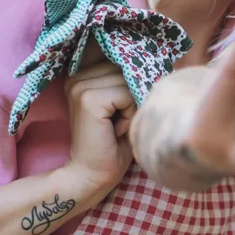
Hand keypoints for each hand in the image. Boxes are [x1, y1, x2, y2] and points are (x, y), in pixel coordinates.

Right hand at [62, 62, 136, 196]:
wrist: (93, 174)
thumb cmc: (115, 143)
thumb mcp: (125, 105)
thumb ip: (130, 81)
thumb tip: (156, 59)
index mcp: (84, 74)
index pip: (124, 59)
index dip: (134, 84)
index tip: (123, 109)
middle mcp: (78, 75)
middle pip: (128, 69)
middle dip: (134, 96)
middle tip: (119, 122)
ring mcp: (80, 86)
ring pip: (129, 81)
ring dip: (133, 106)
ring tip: (118, 126)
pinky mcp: (88, 99)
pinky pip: (127, 95)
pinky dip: (131, 114)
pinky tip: (117, 130)